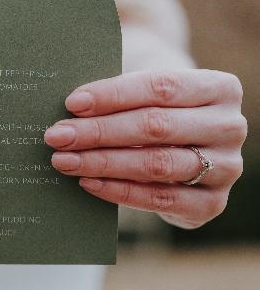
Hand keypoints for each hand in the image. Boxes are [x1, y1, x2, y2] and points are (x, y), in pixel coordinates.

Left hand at [44, 70, 245, 228]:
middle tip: (58, 136)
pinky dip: (119, 191)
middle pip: (157, 126)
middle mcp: (230, 127)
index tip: (72, 103)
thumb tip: (70, 111)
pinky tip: (88, 182)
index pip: (161, 87)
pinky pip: (159, 199)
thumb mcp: (148, 92)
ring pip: (157, 164)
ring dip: (103, 163)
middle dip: (100, 132)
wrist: (185, 141)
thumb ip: (119, 96)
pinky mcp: (212, 203)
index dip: (114, 95)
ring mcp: (226, 168)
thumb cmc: (157, 107)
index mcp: (221, 88)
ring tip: (65, 160)